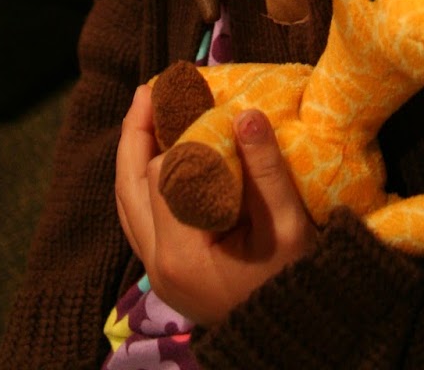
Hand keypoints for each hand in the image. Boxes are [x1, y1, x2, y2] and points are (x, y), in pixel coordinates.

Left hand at [115, 84, 316, 325]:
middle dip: (138, 133)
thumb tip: (247, 113)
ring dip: (134, 155)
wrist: (294, 334)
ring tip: (146, 111)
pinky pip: (137, 217)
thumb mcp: (289, 227)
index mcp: (183, 253)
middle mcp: (158, 265)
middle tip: (149, 89)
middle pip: (130, 185)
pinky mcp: (164, 273)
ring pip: (127, 202)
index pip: (163, 176)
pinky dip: (140, 181)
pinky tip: (154, 154)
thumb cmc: (296, 281)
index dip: (176, 133)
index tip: (190, 95)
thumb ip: (266, 170)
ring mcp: (157, 273)